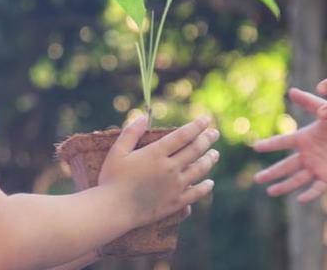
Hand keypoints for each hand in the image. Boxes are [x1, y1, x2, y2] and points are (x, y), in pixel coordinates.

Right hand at [98, 115, 219, 225]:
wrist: (114, 209)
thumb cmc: (111, 179)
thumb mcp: (117, 151)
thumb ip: (131, 132)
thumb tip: (143, 117)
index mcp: (156, 153)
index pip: (183, 135)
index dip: (197, 126)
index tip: (206, 119)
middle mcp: (170, 168)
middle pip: (195, 150)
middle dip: (207, 139)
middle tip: (215, 133)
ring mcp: (175, 186)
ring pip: (199, 170)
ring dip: (209, 160)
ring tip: (215, 154)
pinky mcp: (175, 202)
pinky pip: (196, 193)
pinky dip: (205, 187)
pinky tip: (210, 183)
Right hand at [253, 88, 326, 201]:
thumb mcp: (325, 110)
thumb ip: (308, 103)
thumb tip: (291, 91)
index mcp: (304, 139)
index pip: (282, 142)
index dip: (270, 145)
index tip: (255, 146)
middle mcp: (308, 154)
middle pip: (286, 166)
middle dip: (272, 173)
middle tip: (257, 179)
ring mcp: (318, 167)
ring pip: (298, 179)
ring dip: (284, 186)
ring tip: (270, 191)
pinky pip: (318, 187)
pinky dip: (310, 194)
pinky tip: (300, 199)